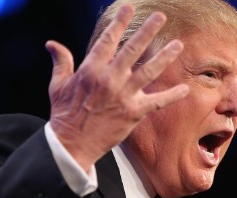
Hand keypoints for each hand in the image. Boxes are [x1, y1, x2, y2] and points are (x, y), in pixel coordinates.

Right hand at [45, 3, 188, 171]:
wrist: (72, 144)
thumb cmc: (64, 114)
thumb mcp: (57, 85)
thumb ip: (60, 62)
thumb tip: (51, 44)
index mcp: (90, 70)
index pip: (107, 40)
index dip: (119, 22)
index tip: (128, 8)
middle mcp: (109, 79)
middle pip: (132, 50)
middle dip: (147, 31)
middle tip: (160, 17)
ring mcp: (123, 96)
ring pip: (148, 71)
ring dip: (164, 56)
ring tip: (178, 44)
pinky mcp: (133, 113)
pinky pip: (156, 102)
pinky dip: (171, 96)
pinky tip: (185, 89)